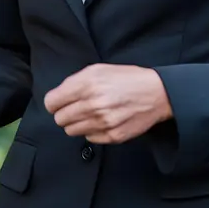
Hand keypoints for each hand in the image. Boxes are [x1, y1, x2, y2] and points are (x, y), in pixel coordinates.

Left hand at [44, 63, 171, 144]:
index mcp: (87, 84)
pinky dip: (92, 131)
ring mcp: (103, 122)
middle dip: (64, 113)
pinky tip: (102, 120)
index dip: (54, 102)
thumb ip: (75, 81)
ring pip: (72, 131)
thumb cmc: (126, 78)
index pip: (52, 102)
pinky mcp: (112, 136)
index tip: (58, 102)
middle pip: (60, 119)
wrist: (156, 93)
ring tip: (90, 113)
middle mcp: (93, 104)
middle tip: (76, 107)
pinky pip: (88, 138)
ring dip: (77, 123)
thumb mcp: (99, 69)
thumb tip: (58, 97)